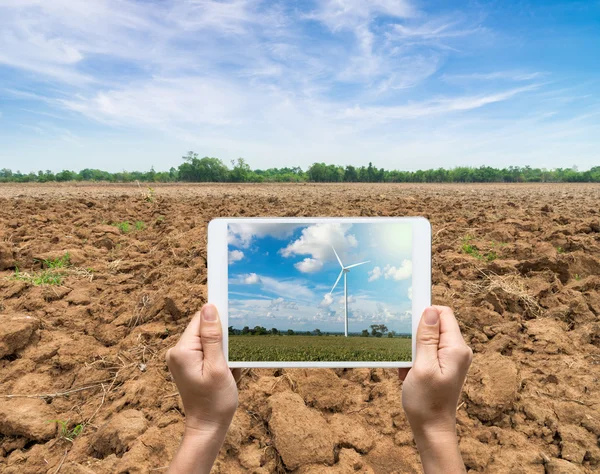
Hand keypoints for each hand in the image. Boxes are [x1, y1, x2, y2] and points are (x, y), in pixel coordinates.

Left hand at [166, 303, 240, 433]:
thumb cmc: (215, 401)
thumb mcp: (218, 367)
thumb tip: (208, 307)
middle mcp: (177, 352)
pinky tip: (224, 375)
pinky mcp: (188, 364)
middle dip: (223, 342)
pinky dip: (219, 360)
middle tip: (229, 363)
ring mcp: (181, 358)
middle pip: (205, 330)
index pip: (200, 320)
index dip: (218, 321)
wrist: (208, 428)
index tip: (232, 333)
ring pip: (209, 341)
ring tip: (227, 372)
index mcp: (182, 350)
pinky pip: (208, 352)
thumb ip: (212, 336)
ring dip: (223, 353)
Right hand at [399, 306, 471, 472]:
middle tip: (407, 354)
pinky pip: (428, 352)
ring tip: (408, 368)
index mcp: (456, 347)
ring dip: (414, 350)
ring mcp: (453, 359)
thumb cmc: (426, 401)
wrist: (432, 430)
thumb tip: (430, 310)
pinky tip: (410, 375)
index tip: (408, 325)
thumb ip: (427, 337)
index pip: (443, 314)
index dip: (425, 314)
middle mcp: (458, 350)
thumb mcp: (422, 366)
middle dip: (416, 336)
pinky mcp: (445, 366)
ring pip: (428, 339)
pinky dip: (416, 360)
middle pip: (435, 325)